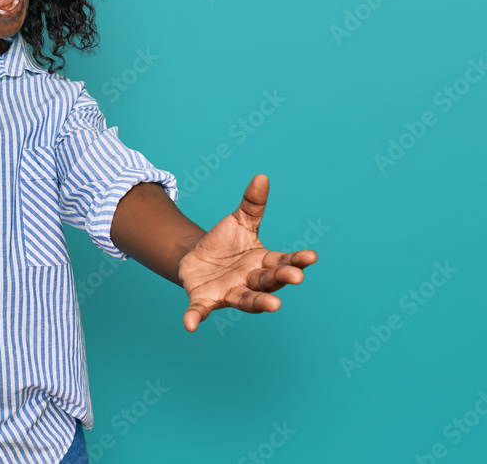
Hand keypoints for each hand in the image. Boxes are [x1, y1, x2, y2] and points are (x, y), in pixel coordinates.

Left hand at [177, 175, 316, 331]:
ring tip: (274, 306)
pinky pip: (200, 310)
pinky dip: (194, 317)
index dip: (297, 260)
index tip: (312, 256)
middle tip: (295, 277)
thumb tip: (261, 177)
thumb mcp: (239, 221)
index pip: (283, 262)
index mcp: (263, 263)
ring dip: (259, 303)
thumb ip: (251, 204)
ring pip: (246, 300)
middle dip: (281, 279)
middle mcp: (250, 282)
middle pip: (269, 282)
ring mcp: (229, 292)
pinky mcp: (205, 300)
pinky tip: (189, 324)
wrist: (195, 259)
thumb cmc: (224, 243)